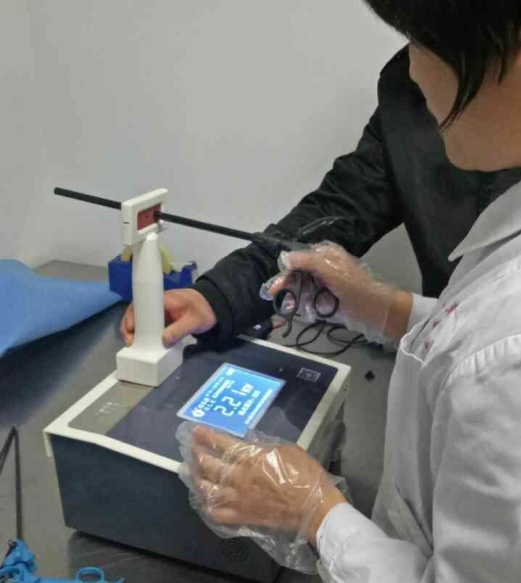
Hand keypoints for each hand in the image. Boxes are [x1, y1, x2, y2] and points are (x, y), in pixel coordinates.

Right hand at [120, 288, 216, 346]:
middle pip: (136, 312)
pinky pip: (149, 325)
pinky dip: (144, 334)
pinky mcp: (162, 319)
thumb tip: (163, 341)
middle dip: (129, 327)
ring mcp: (159, 311)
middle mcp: (157, 303)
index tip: (130, 331)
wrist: (214, 306)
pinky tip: (143, 344)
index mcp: (163, 299)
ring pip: (141, 320)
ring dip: (135, 331)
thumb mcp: (194, 321)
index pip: (140, 305)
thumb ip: (180, 330)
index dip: (131, 317)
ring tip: (133, 346)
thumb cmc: (203, 310)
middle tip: (130, 343)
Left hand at [187, 426, 345, 545]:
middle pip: (209, 465)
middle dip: (196, 454)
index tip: (195, 430)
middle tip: (190, 448)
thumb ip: (263, 445)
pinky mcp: (241, 516)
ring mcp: (238, 499)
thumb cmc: (304, 474)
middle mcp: (239, 477)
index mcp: (251, 457)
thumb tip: (249, 440)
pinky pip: (216, 512)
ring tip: (192, 471)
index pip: (221, 443)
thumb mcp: (286, 449)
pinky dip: (207, 505)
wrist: (314, 508)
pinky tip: (205, 498)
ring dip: (197, 478)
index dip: (206, 436)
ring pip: (207, 489)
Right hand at [263, 242, 399, 342]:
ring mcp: (324, 284)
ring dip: (292, 296)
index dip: (286, 269)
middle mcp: (323, 267)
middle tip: (274, 295)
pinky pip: (308, 300)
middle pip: (297, 273)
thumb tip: (285, 257)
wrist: (375, 310)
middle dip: (286, 284)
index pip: (298, 258)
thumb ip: (307, 261)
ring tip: (287, 305)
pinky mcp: (326, 299)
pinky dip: (301, 305)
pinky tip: (296, 310)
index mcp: (325, 255)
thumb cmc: (354, 287)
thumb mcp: (330, 269)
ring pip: (301, 287)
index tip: (276, 284)